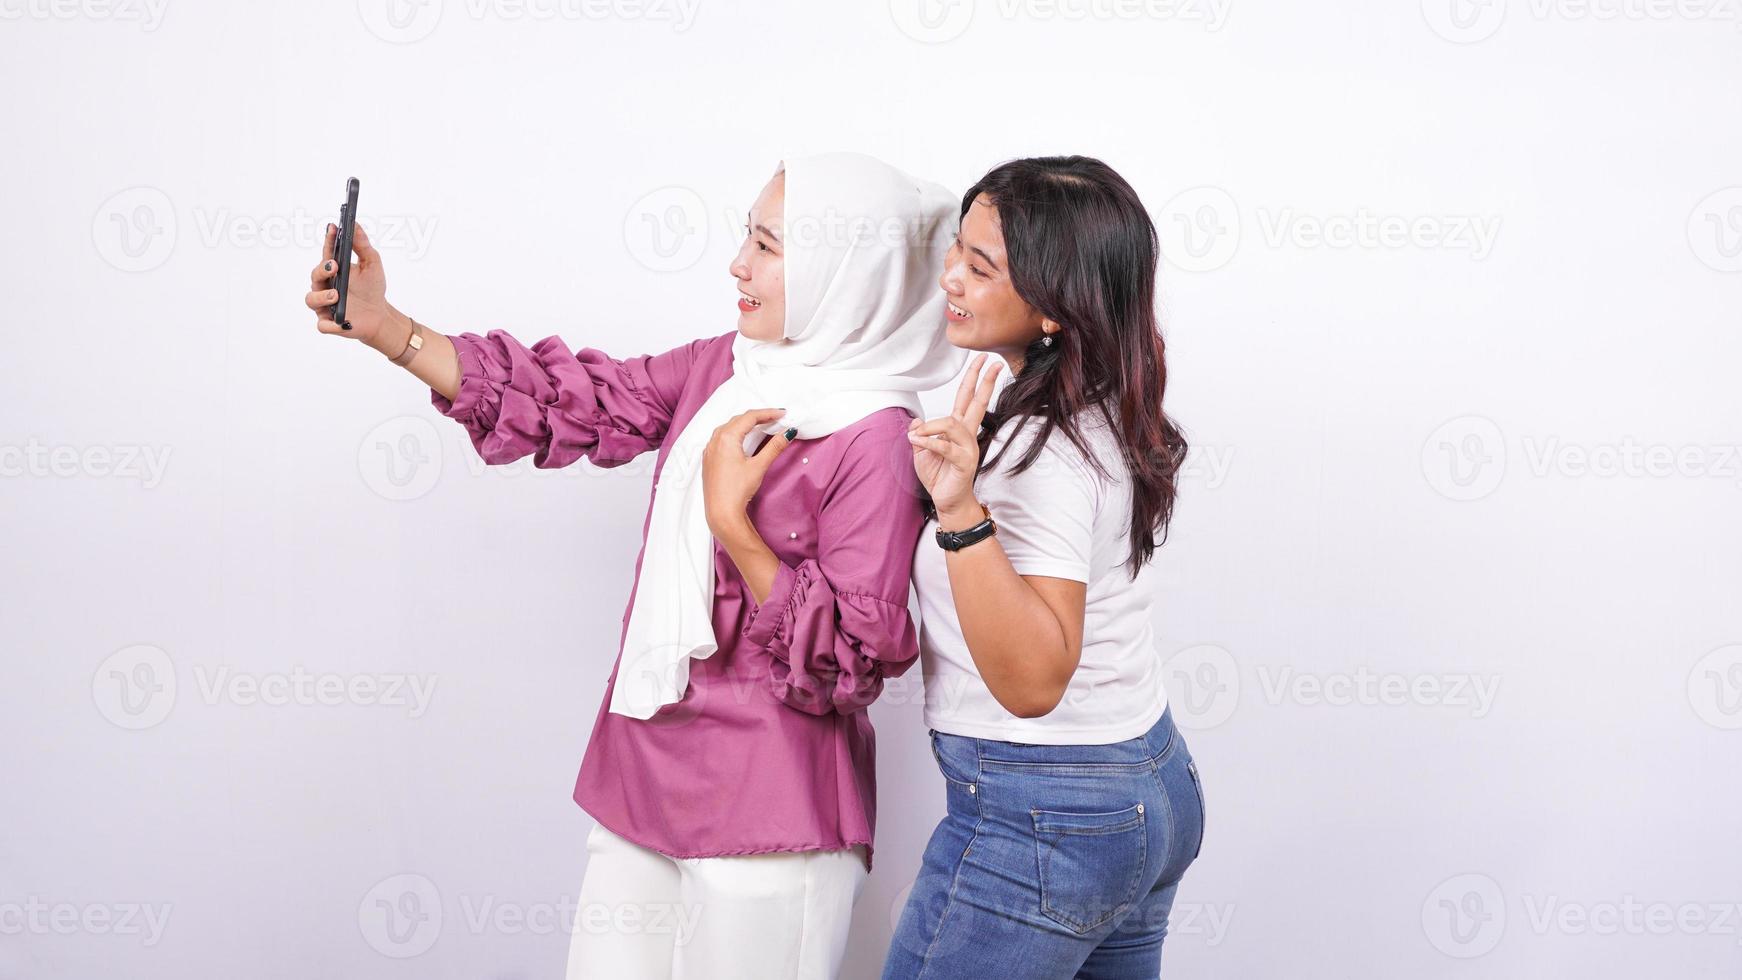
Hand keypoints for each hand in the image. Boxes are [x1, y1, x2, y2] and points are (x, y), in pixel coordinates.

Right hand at [304, 222, 407, 354]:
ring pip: (311, 300)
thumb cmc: (372, 288)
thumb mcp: (372, 264)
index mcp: (333, 270)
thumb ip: (362, 245)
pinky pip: (323, 325)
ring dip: (322, 296)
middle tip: (334, 266)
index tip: (333, 228)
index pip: (327, 253)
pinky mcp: (329, 323)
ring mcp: (324, 305)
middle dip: (322, 269)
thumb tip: (355, 224)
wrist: (379, 315)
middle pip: (315, 275)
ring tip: (336, 295)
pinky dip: (332, 325)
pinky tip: (342, 322)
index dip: (328, 240)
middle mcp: (324, 286)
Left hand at [703, 408, 791, 532]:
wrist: (721, 512)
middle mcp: (714, 440)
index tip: (782, 414)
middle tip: (775, 418)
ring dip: (745, 424)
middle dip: (758, 417)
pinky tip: (742, 440)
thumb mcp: (759, 466)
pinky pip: (721, 438)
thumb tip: (788, 433)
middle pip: (739, 420)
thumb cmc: (737, 490)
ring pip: (728, 428)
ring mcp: (709, 450)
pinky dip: (734, 434)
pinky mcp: (709, 459)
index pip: (750, 417)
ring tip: (761, 426)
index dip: (768, 413)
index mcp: (726, 437)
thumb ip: (774, 447)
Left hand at [908, 353, 1002, 528]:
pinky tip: (916, 442)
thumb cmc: (938, 476)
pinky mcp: (964, 462)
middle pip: (977, 402)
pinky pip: (945, 447)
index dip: (974, 378)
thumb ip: (919, 433)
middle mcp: (967, 434)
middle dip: (985, 381)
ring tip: (916, 436)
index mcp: (958, 428)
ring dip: (931, 427)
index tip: (984, 360)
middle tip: (994, 362)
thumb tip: (916, 421)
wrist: (946, 501)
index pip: (967, 397)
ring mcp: (968, 448)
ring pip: (952, 424)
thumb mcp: (921, 451)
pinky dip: (928, 442)